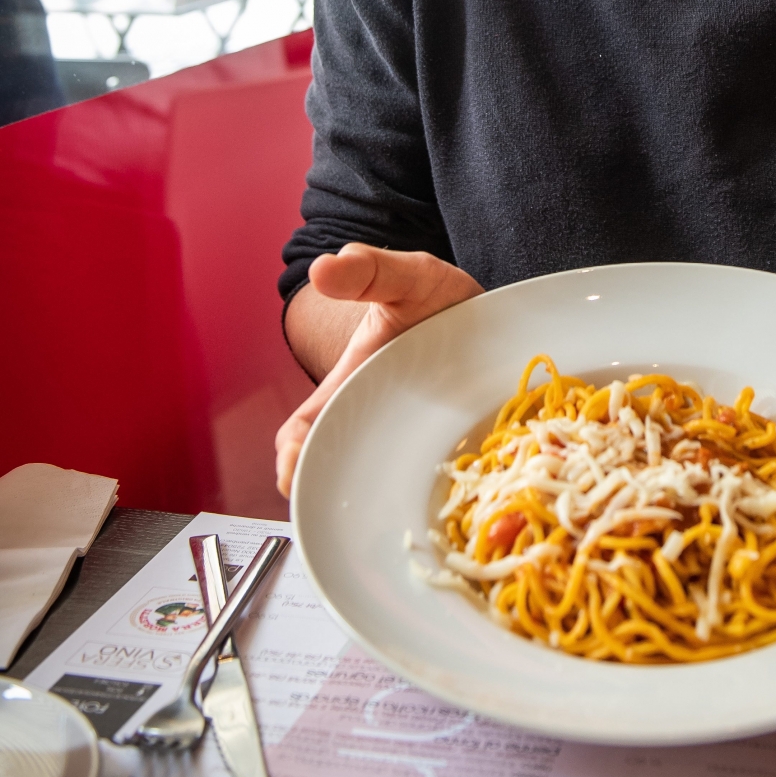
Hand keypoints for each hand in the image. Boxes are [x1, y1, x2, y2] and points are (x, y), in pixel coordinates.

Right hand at [275, 245, 482, 497]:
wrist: (482, 305)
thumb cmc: (430, 296)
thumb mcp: (405, 277)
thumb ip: (368, 271)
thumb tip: (323, 269)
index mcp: (351, 384)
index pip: (305, 429)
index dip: (292, 454)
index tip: (294, 472)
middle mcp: (378, 416)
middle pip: (347, 469)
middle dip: (346, 493)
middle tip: (366, 506)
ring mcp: (417, 433)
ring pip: (393, 481)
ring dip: (397, 494)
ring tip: (416, 507)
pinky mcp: (457, 441)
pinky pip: (444, 477)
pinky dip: (448, 490)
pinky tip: (466, 496)